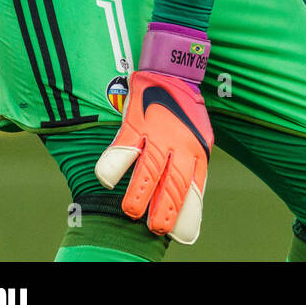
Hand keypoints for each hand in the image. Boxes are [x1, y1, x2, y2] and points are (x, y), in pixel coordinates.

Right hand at [95, 22, 212, 243]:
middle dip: (165, 209)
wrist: (174, 70)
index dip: (188, 213)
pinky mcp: (136, 121)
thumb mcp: (197, 140)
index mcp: (199, 150)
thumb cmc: (184, 112)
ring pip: (149, 168)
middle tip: (155, 228)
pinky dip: (114, 164)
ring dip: (139, 192)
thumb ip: (192, 171)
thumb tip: (187, 208)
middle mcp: (181, 143)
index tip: (183, 235)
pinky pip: (124, 146)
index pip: (195, 187)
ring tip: (130, 212)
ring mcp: (159, 132)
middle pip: (174, 182)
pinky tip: (107, 179)